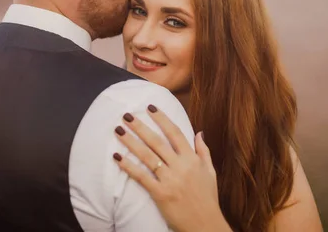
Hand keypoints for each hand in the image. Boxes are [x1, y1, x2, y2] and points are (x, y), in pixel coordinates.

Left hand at [113, 105, 231, 231]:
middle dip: (140, 126)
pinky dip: (129, 166)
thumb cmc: (208, 198)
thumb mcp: (210, 172)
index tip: (150, 107)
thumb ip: (203, 151)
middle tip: (126, 115)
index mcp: (192, 159)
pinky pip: (142, 177)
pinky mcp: (161, 194)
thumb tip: (199, 132)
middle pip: (157, 141)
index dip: (162, 119)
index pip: (175, 133)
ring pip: (147, 156)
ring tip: (118, 131)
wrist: (206, 225)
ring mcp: (170, 180)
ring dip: (131, 142)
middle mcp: (181, 166)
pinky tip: (117, 157)